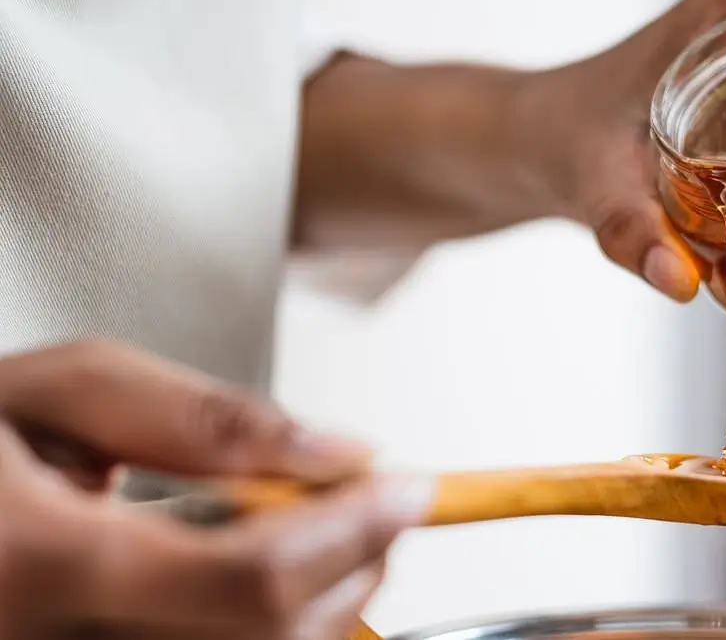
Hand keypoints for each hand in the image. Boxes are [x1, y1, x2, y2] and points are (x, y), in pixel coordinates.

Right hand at [0, 340, 431, 639]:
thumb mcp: (62, 390)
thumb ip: (203, 418)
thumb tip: (336, 451)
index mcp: (36, 566)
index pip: (248, 579)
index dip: (352, 531)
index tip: (409, 487)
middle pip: (273, 636)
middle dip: (356, 561)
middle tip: (376, 500)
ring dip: (328, 594)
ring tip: (318, 525)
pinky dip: (280, 620)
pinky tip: (266, 570)